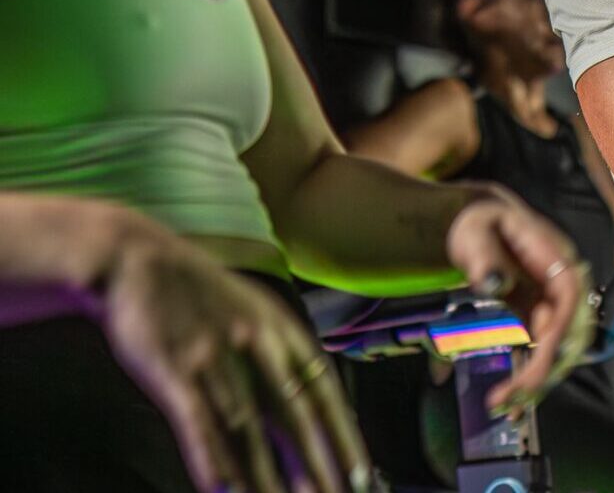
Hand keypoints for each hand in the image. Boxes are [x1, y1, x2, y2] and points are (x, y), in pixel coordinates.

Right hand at [97, 221, 369, 492]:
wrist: (137, 257)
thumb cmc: (198, 296)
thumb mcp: (253, 313)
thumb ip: (280, 358)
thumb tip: (310, 407)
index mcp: (282, 331)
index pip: (325, 392)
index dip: (344, 437)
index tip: (363, 475)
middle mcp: (258, 344)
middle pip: (295, 415)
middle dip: (319, 464)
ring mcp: (216, 356)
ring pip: (250, 428)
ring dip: (269, 475)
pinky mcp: (174, 369)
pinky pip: (198, 422)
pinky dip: (213, 459)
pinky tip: (225, 490)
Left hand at [445, 189, 594, 418]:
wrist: (479, 224)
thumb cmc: (479, 223)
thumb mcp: (475, 232)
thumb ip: (483, 256)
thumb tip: (494, 282)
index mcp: (554, 257)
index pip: (568, 296)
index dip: (560, 330)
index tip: (538, 358)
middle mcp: (561, 284)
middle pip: (568, 331)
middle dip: (544, 368)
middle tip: (510, 398)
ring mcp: (551, 303)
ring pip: (556, 348)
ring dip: (536, 379)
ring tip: (507, 406)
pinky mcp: (538, 318)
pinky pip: (540, 350)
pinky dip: (529, 374)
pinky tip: (512, 398)